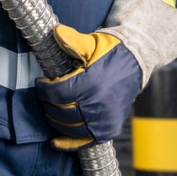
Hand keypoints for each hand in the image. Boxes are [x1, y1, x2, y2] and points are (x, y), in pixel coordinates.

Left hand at [35, 25, 142, 148]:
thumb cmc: (110, 52)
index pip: (57, 93)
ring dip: (56, 120)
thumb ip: (72, 41)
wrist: (136, 63)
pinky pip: (85, 141)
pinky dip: (69, 143)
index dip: (44, 89)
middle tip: (46, 96)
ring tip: (52, 110)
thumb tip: (55, 32)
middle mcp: (97, 105)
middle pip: (62, 112)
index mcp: (91, 84)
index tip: (41, 83)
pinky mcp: (108, 129)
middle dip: (48, 104)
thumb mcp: (91, 43)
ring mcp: (103, 120)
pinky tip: (56, 142)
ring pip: (70, 127)